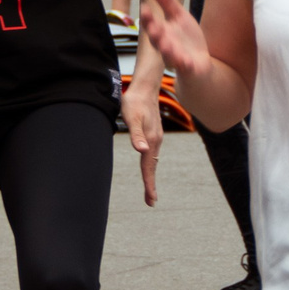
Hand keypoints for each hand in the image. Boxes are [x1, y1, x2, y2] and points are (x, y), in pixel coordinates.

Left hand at [122, 78, 162, 205]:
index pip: (148, 167)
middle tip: (151, 202)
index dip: (149, 184)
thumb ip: (136, 134)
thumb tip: (142, 150)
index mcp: (151, 140)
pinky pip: (152, 154)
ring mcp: (156, 138)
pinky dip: (150, 165)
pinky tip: (148, 167)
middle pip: (152, 167)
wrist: (145, 87)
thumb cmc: (134, 102)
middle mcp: (156, 141)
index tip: (151, 200)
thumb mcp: (132, 117)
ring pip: (153, 161)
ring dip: (150, 176)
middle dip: (151, 185)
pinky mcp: (154, 134)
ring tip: (149, 191)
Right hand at [137, 0, 211, 80]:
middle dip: (154, 33)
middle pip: (157, 40)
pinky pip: (185, 67)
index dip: (147, 18)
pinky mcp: (188, 68)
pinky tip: (186, 61)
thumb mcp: (179, 16)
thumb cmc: (186, 40)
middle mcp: (165, 46)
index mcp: (162, 32)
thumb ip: (166, 1)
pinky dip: (185, 64)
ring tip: (166, 44)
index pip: (151, 24)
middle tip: (154, 27)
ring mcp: (176, 59)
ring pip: (169, 56)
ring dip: (166, 50)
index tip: (145, 8)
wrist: (199, 65)